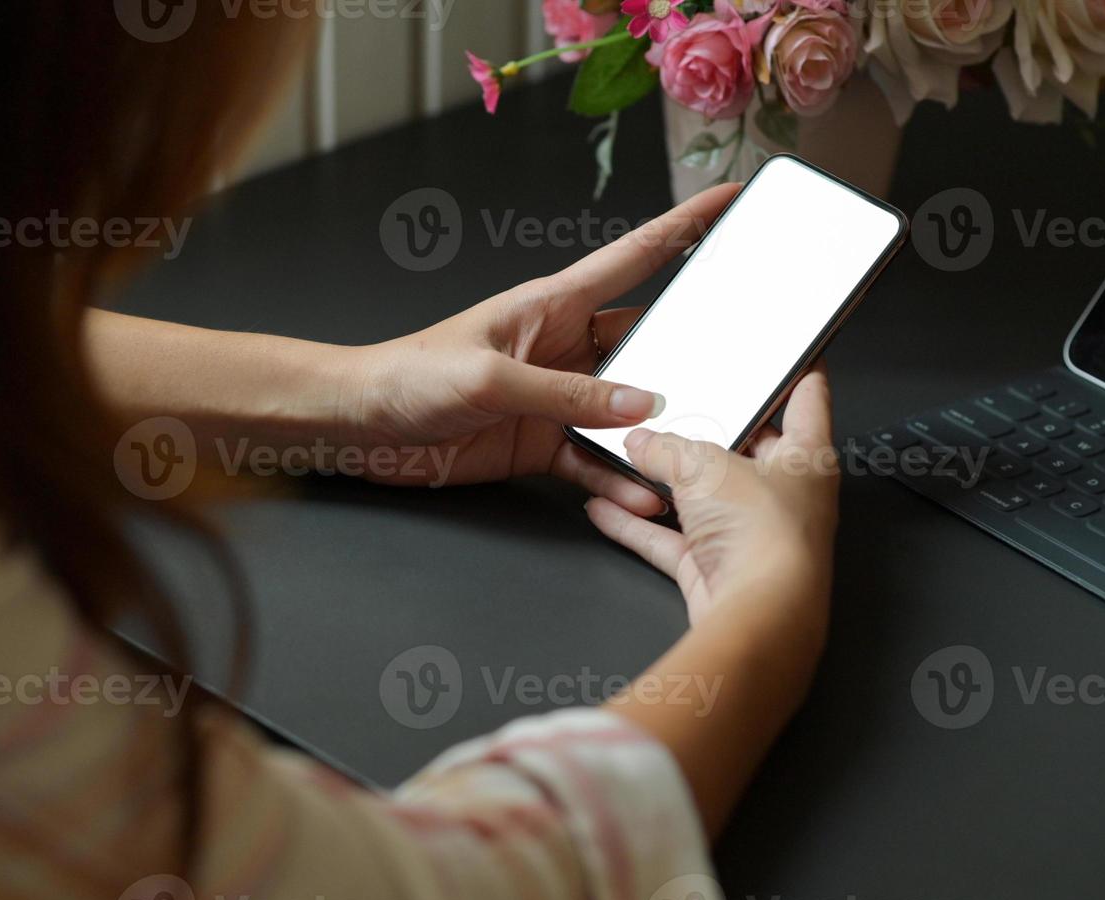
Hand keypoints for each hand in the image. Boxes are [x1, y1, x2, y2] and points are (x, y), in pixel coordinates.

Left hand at [342, 184, 739, 516]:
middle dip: (691, 354)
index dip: (684, 227)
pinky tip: (642, 492)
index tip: (732, 201)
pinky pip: (592, 460)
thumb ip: (568, 394)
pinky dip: (617, 477)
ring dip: (657, 431)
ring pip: (626, 411)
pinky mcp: (540, 443)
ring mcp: (555, 398)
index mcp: (552, 304)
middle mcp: (563, 346)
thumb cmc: (411, 375)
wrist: (363, 426)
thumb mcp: (493, 377)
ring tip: (697, 450)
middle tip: (741, 366)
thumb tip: (643, 405)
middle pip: (645, 343)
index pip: (635, 257)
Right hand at [584, 368, 839, 635]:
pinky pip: (671, 540)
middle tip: (677, 401)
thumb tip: (641, 442)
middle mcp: (784, 497)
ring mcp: (748, 535)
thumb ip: (666, 447)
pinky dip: (638, 525)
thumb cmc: (764, 536)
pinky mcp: (716, 569)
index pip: (809, 398)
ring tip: (628, 452)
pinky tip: (605, 508)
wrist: (756, 615)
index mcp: (807, 457)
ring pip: (701, 498)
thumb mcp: (704, 465)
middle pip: (745, 449)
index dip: (798, 368)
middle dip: (708, 429)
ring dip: (663, 482)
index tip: (789, 349)